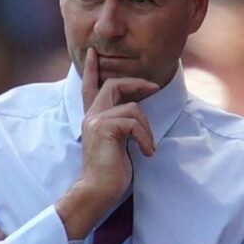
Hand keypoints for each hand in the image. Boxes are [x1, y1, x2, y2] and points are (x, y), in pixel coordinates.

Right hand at [79, 48, 158, 195]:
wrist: (97, 189)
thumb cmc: (109, 172)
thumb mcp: (116, 143)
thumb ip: (120, 125)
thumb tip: (136, 114)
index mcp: (92, 118)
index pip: (89, 88)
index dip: (91, 69)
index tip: (92, 53)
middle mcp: (91, 116)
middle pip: (112, 84)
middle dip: (136, 83)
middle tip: (154, 88)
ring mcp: (95, 121)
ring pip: (131, 107)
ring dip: (146, 127)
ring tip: (146, 147)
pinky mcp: (104, 128)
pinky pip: (134, 122)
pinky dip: (145, 138)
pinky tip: (145, 152)